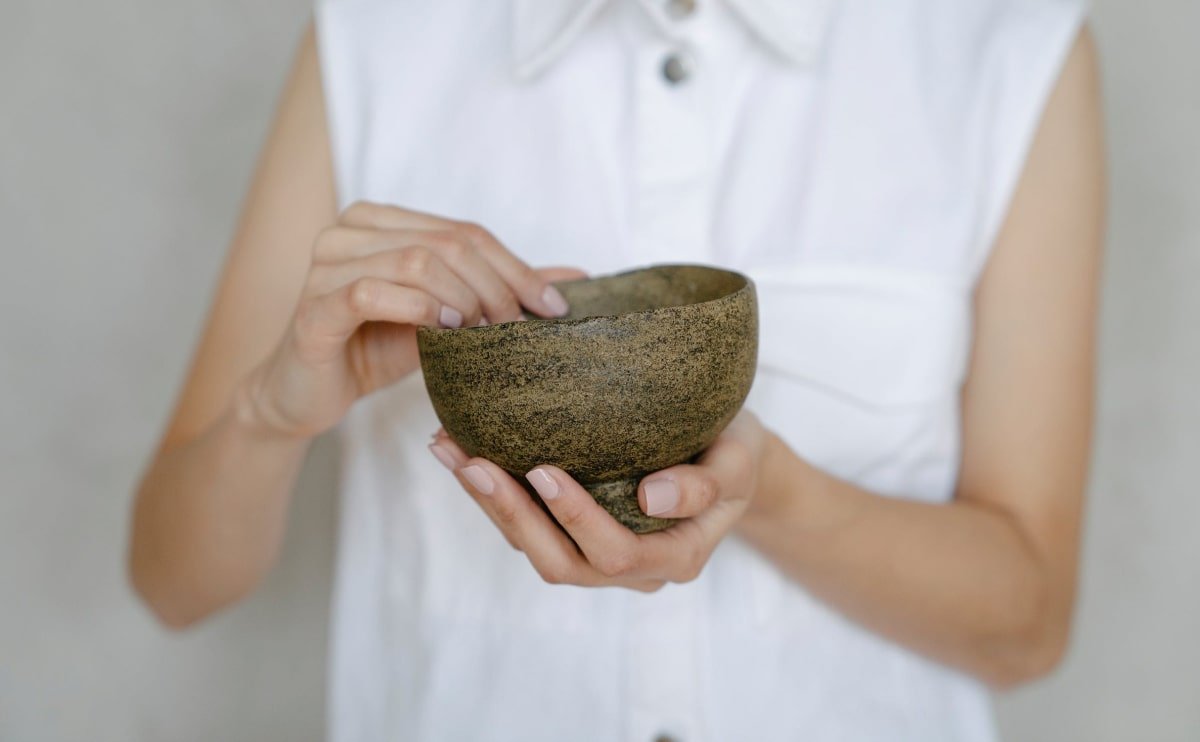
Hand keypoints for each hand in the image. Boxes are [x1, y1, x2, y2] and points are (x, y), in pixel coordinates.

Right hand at [241, 201, 583, 437]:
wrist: (309, 393)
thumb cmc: (377, 348)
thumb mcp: (447, 316)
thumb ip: (501, 290)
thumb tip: (578, 277)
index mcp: (379, 220)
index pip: (465, 231)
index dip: (515, 267)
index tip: (553, 308)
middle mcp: (348, 230)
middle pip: (446, 243)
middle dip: (496, 286)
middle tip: (521, 328)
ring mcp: (324, 264)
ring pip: (415, 261)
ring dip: (465, 298)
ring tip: (487, 333)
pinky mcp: (313, 306)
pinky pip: (371, 292)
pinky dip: (419, 308)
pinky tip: (445, 330)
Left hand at [429, 411, 770, 590]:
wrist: (729, 451)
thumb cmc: (736, 450)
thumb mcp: (740, 460)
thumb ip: (707, 484)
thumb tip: (653, 496)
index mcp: (675, 557)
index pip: (615, 552)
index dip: (575, 517)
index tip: (542, 469)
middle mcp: (632, 569)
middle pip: (560, 562)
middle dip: (510, 514)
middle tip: (471, 462)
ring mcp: (598, 554)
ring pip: (533, 547)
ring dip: (487, 504)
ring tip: (449, 451)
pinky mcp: (573, 532)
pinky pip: (527, 525)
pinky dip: (491, 492)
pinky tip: (460, 450)